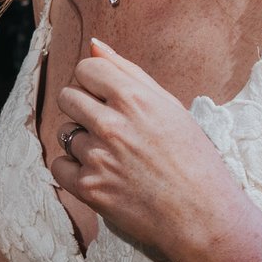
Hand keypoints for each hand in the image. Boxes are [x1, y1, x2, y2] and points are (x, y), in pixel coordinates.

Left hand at [46, 39, 252, 261]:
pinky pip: (59, 166)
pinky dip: (74, 170)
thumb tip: (94, 45)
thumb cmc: (193, 159)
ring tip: (116, 158)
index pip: (85, 69)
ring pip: (65, 133)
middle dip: (84, 108)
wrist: (202, 215)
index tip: (109, 98)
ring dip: (83, 142)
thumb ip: (128, 73)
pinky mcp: (89, 188)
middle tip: (112, 128)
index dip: (95, 82)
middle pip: (68, 97)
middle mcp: (111, 124)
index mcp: (134, 99)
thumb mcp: (169, 107)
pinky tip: (102, 175)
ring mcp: (97, 157)